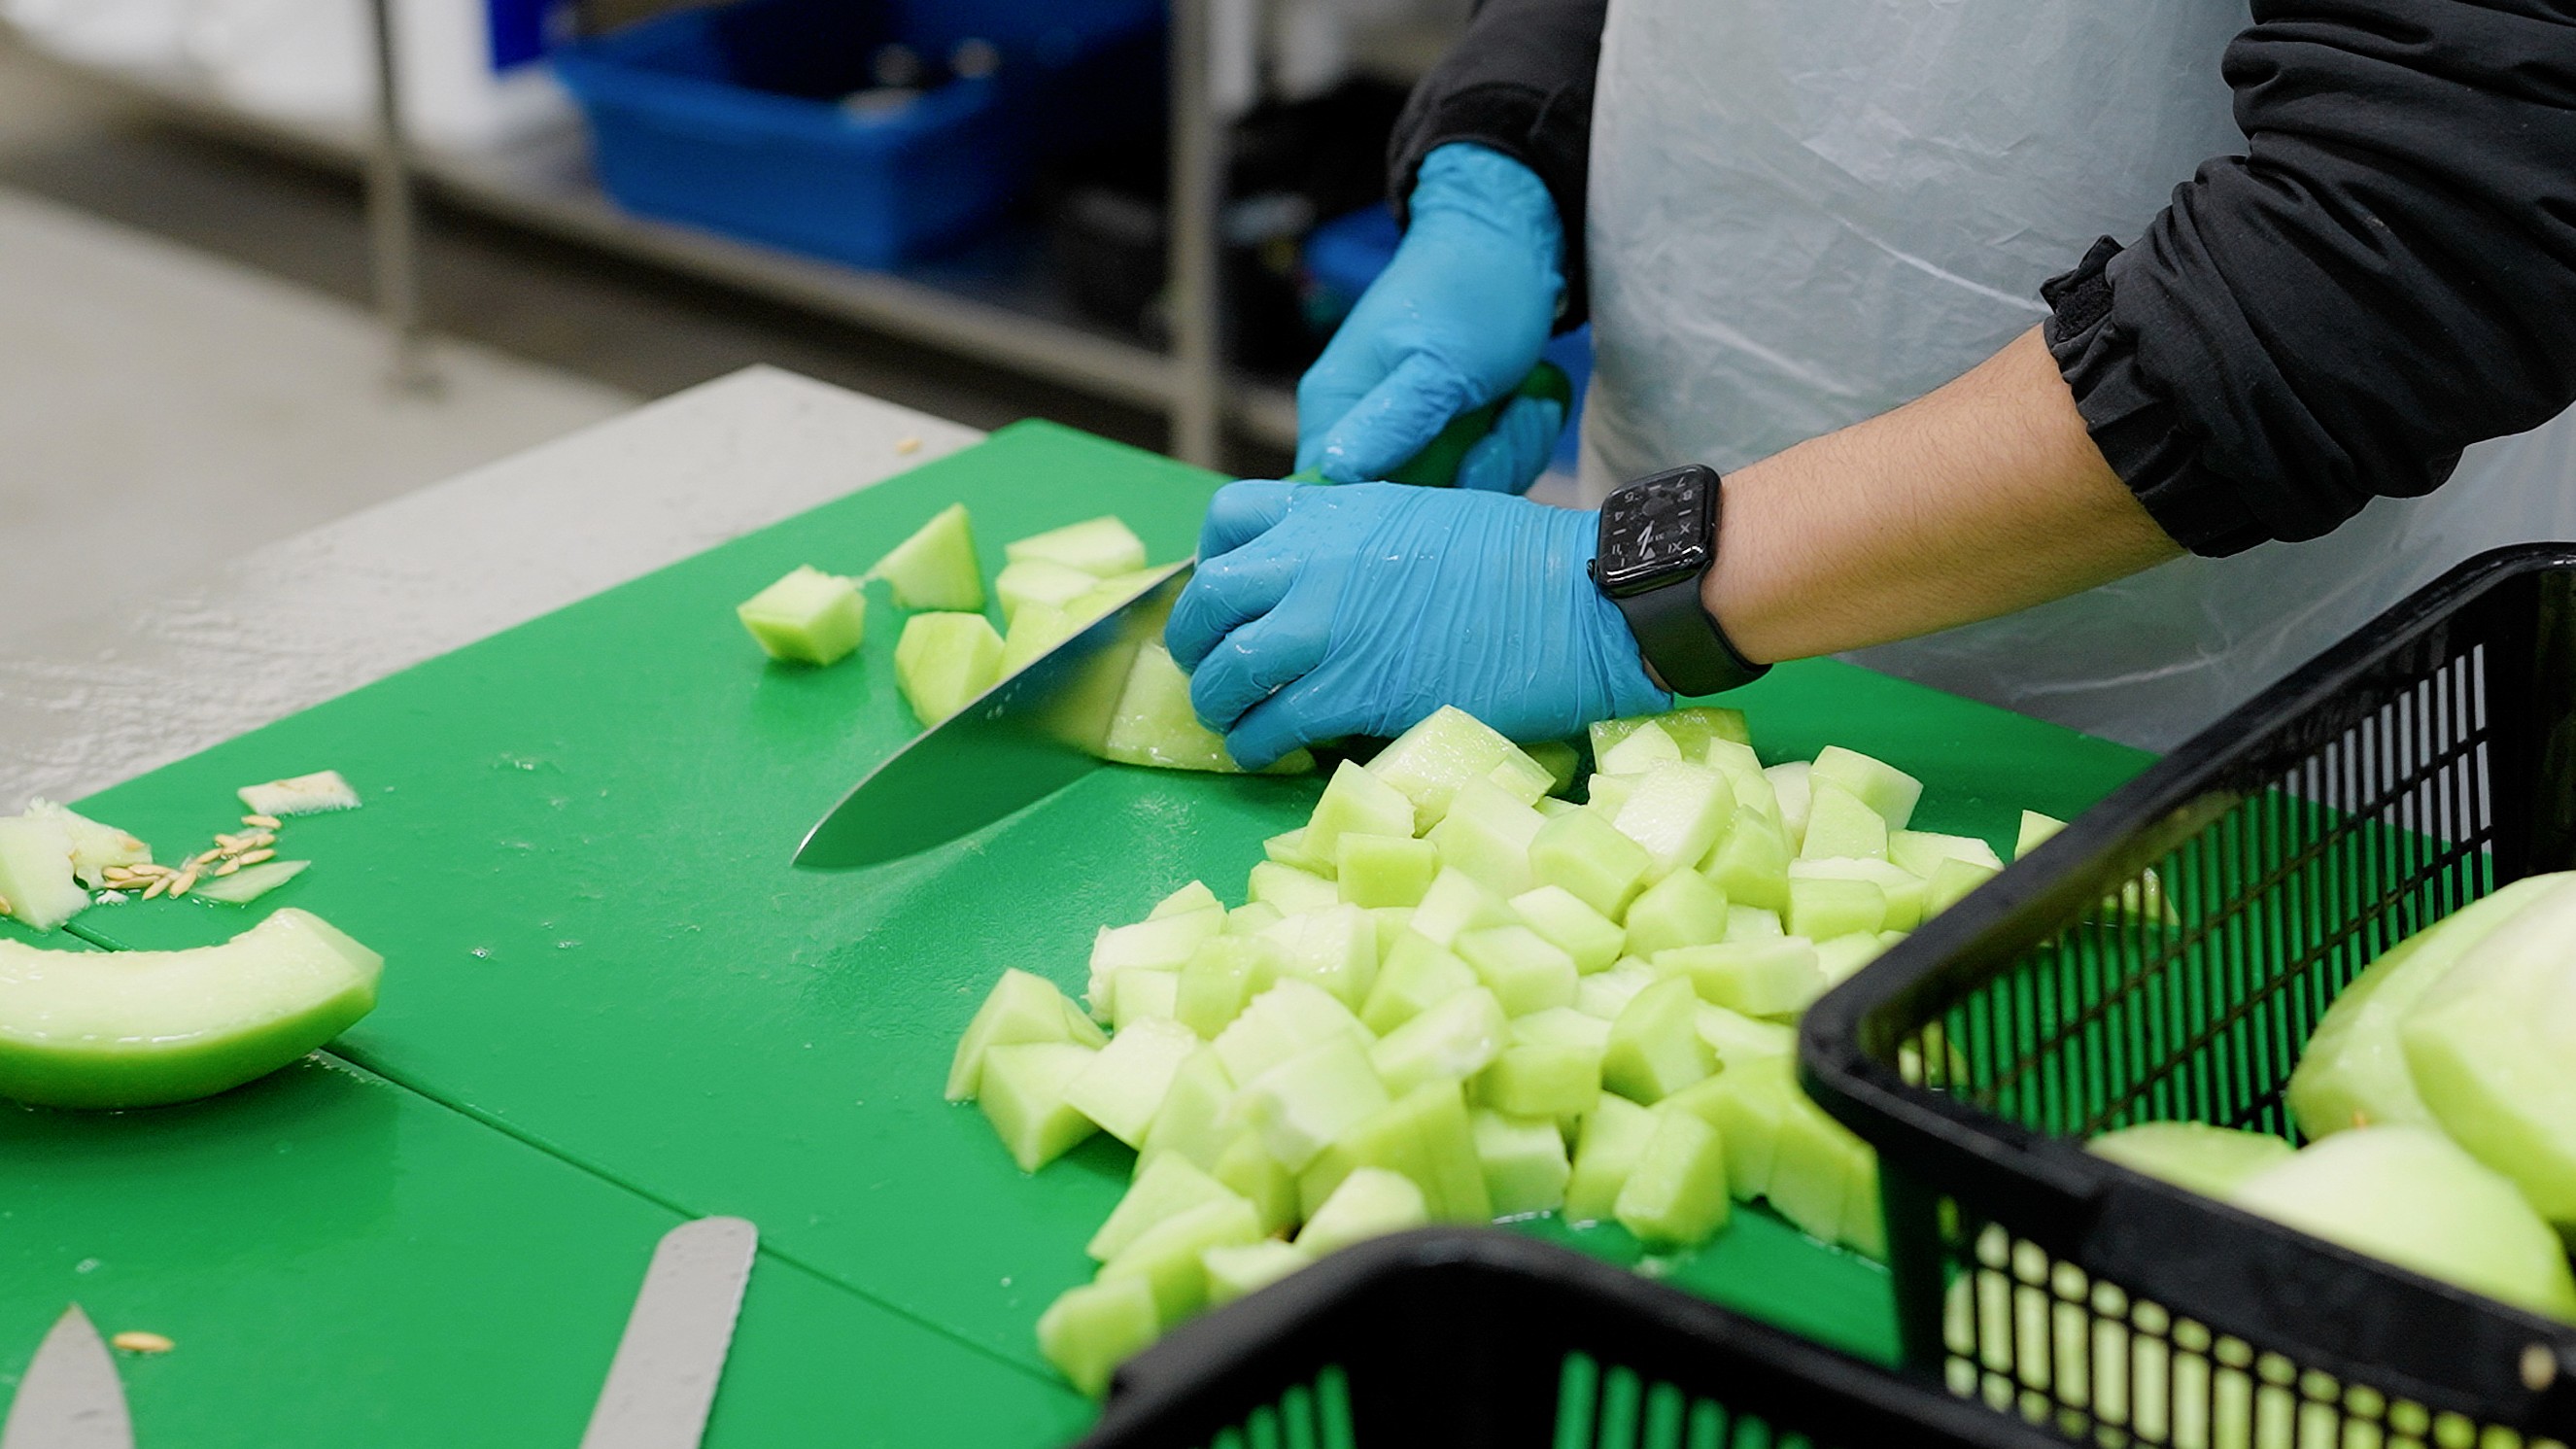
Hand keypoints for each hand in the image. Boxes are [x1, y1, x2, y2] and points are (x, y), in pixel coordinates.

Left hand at [1165, 482, 1669, 768]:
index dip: (1212, 562)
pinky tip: (1270, 752)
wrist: (1578, 601)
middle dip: (1194, 642)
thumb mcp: (1420, 515)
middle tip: (1208, 671)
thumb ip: (1357, 541)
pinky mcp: (1352, 692)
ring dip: (1218, 704)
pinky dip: (1256, 745)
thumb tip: (1327, 582)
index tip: (1225, 598)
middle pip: (1208, 600)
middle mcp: (1314, 561)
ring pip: (1226, 671)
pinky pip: (1269, 725)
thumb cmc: (1522, 558)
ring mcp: (1327, 628)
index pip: (1228, 520)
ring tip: (1234, 722)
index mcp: (1334, 510)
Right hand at [1298, 144, 1566, 493]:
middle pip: (1409, 506)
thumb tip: (1334, 473)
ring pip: (1459, 493)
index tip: (1448, 483)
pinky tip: (1528, 399)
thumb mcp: (1436, 364)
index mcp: (1336, 410)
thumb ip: (1390, 422)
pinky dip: (1517, 440)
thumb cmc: (1468, 291)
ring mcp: (1414, 436)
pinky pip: (1486, 472)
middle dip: (1474, 471)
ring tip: (1523, 398)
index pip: (1336, 498)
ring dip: (1508, 452)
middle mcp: (1365, 431)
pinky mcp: (1454, 437)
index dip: (1391, 509)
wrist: (1515, 244)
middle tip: (1506, 419)